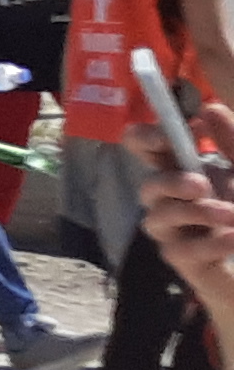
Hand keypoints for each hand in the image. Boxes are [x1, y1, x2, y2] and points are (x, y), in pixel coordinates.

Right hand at [132, 103, 233, 289]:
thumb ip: (231, 141)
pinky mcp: (182, 260)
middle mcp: (172, 199)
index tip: (163, 136)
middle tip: (201, 185)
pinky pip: (180, 250)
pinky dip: (211, 243)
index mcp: (183, 171)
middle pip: (147, 186)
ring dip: (194, 213)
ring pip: (157, 218)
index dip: (144, 138)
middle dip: (170, 183)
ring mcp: (173, 231)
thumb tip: (208, 108)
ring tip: (230, 215)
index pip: (145, 149)